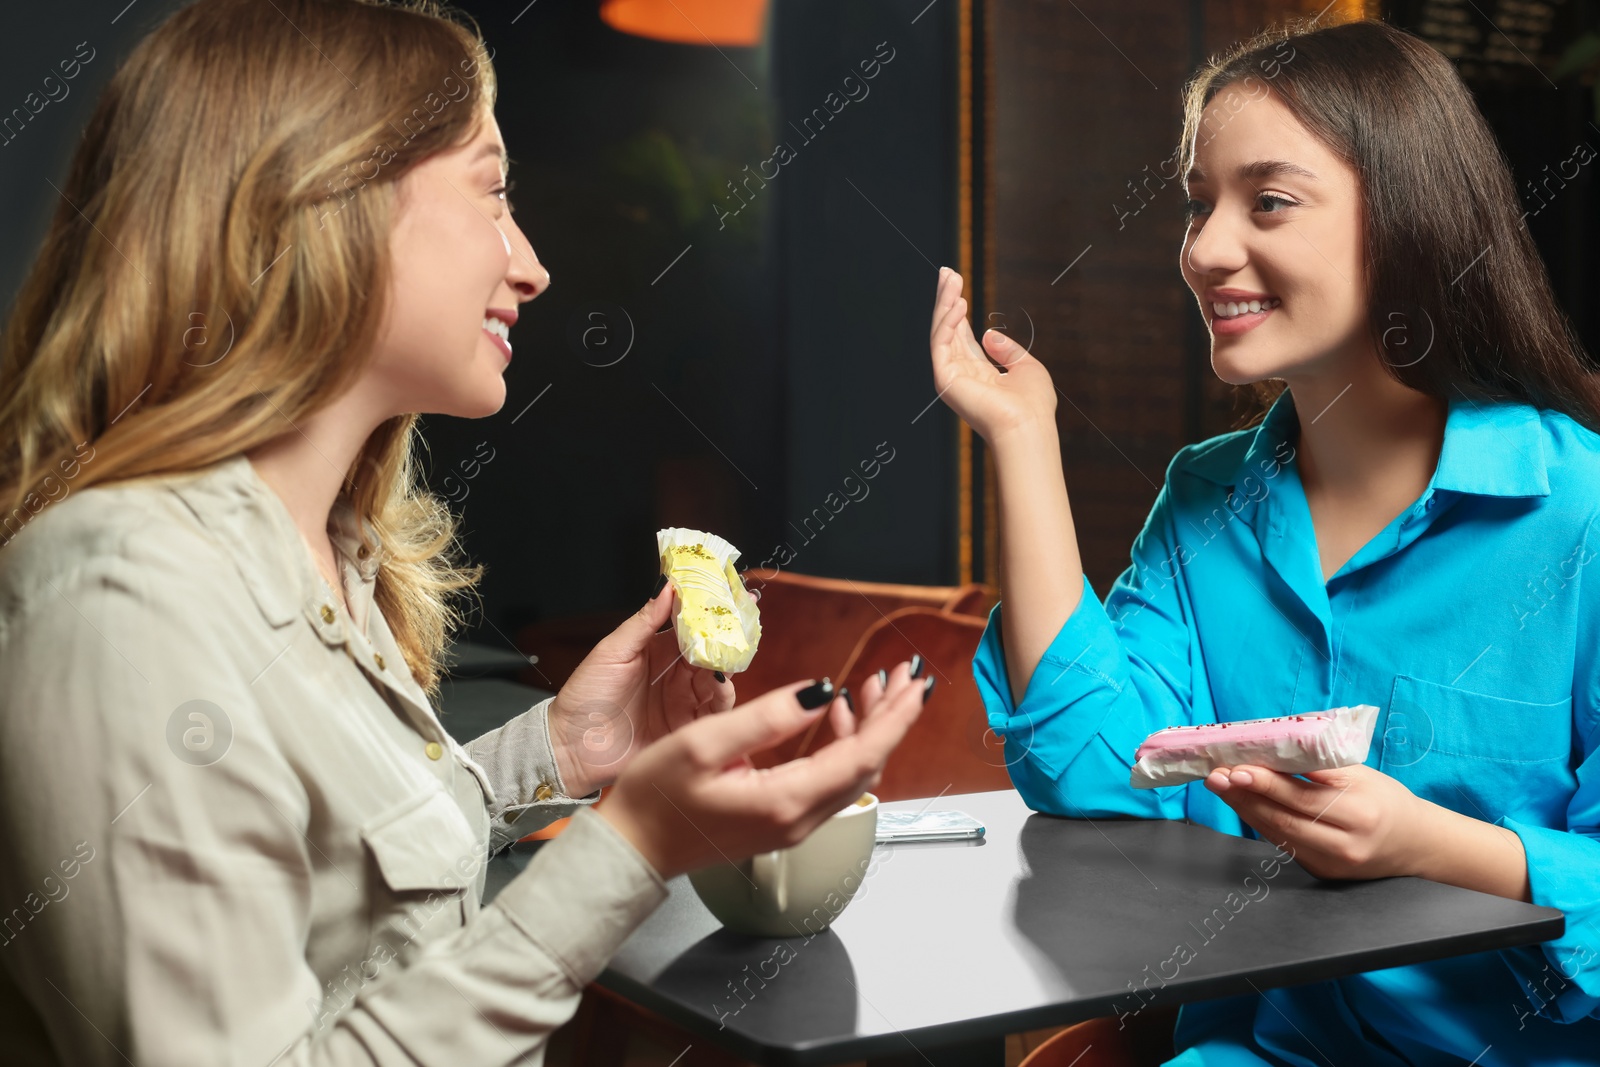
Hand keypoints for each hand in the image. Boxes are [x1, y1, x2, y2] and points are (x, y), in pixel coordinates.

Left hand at [548, 577, 732, 796]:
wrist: (573, 748)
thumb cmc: (586, 697)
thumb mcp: (613, 652)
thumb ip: (643, 621)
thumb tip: (666, 586)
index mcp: (658, 651)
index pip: (691, 627)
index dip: (707, 615)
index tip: (722, 601)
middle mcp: (675, 675)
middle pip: (710, 653)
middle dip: (724, 642)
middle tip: (733, 633)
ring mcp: (684, 702)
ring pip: (718, 680)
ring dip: (724, 668)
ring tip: (722, 662)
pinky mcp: (688, 729)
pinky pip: (716, 712)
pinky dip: (724, 698)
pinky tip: (720, 687)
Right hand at [599, 661, 929, 880]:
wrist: (631, 849)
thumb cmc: (655, 798)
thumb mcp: (704, 743)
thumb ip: (769, 718)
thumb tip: (823, 691)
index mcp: (786, 799)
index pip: (862, 755)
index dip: (895, 717)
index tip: (915, 683)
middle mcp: (799, 819)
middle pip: (867, 765)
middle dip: (890, 717)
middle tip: (901, 674)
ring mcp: (792, 825)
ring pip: (851, 774)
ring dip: (867, 729)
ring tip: (871, 686)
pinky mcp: (781, 822)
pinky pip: (830, 782)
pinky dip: (843, 745)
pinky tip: (834, 717)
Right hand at [930, 266, 1056, 446]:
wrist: (1028, 426)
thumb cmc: (1032, 404)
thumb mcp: (1026, 367)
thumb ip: (1007, 349)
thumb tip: (988, 333)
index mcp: (978, 374)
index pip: (962, 336)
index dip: (958, 310)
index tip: (957, 283)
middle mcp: (960, 375)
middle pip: (949, 330)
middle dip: (946, 300)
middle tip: (947, 271)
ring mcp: (950, 378)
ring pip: (942, 332)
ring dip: (945, 304)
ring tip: (951, 278)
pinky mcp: (944, 379)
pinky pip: (940, 344)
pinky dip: (946, 322)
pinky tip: (957, 303)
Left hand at [1204, 762, 1435, 880]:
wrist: (1415, 844)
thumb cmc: (1386, 799)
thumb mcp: (1361, 775)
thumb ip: (1319, 767)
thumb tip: (1274, 750)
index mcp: (1360, 814)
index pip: (1302, 797)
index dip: (1265, 783)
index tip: (1236, 767)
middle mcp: (1345, 844)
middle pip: (1284, 819)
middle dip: (1245, 796)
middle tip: (1216, 776)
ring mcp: (1332, 864)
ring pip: (1279, 834)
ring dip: (1246, 809)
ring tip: (1222, 787)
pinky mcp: (1322, 873)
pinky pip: (1285, 845)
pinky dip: (1262, 823)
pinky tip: (1244, 805)